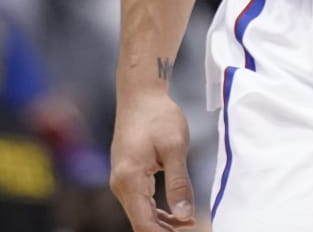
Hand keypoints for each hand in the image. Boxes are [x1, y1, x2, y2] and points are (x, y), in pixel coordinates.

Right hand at [109, 88, 196, 230]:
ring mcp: (121, 180)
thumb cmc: (158, 115)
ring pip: (140, 214)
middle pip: (140, 222)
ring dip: (162, 223)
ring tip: (188, 223)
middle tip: (192, 226)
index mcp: (130, 179)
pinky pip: (140, 202)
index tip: (189, 230)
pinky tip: (175, 212)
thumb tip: (183, 215)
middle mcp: (120, 184)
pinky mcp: (126, 175)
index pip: (144, 223)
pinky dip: (156, 210)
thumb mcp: (175, 148)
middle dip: (165, 231)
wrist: (140, 94)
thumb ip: (179, 183)